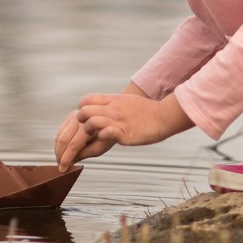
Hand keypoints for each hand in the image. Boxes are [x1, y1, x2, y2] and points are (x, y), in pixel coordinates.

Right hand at [55, 109, 117, 171]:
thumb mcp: (101, 146)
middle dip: (60, 155)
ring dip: (58, 150)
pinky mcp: (70, 117)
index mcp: (89, 125)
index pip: (74, 145)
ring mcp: (74, 116)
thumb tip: (70, 162)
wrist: (111, 119)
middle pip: (63, 140)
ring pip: (59, 135)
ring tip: (60, 161)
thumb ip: (85, 154)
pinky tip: (61, 151)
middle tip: (60, 166)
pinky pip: (60, 131)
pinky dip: (58, 143)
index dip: (67, 158)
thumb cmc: (109, 133)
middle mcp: (80, 118)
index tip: (63, 168)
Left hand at [74, 93, 192, 150]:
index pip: (85, 100)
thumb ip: (111, 103)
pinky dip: (101, 137)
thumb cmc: (146, 111)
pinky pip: (106, 133)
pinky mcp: (124, 133)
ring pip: (91, 122)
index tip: (83, 119)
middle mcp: (112, 109)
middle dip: (78, 124)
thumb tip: (101, 109)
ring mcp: (117, 120)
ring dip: (87, 132)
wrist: (163, 116)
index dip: (81, 110)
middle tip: (81, 133)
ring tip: (90, 140)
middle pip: (83, 112)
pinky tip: (103, 142)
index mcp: (112, 100)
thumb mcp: (126, 101)